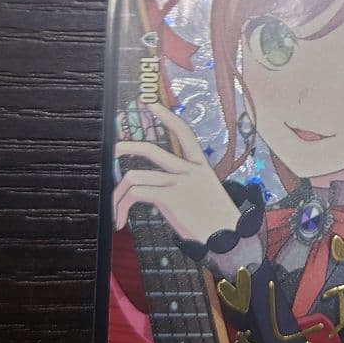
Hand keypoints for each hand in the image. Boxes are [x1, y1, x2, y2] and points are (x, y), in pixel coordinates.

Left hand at [113, 102, 239, 242]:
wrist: (229, 238)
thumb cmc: (217, 222)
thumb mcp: (205, 194)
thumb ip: (184, 185)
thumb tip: (156, 188)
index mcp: (201, 167)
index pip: (184, 133)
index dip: (167, 116)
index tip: (151, 103)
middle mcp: (190, 171)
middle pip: (151, 150)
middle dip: (127, 147)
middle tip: (114, 149)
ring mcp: (179, 184)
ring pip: (134, 176)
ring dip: (116, 195)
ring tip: (114, 209)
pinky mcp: (170, 199)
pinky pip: (135, 195)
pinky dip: (121, 207)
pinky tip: (120, 221)